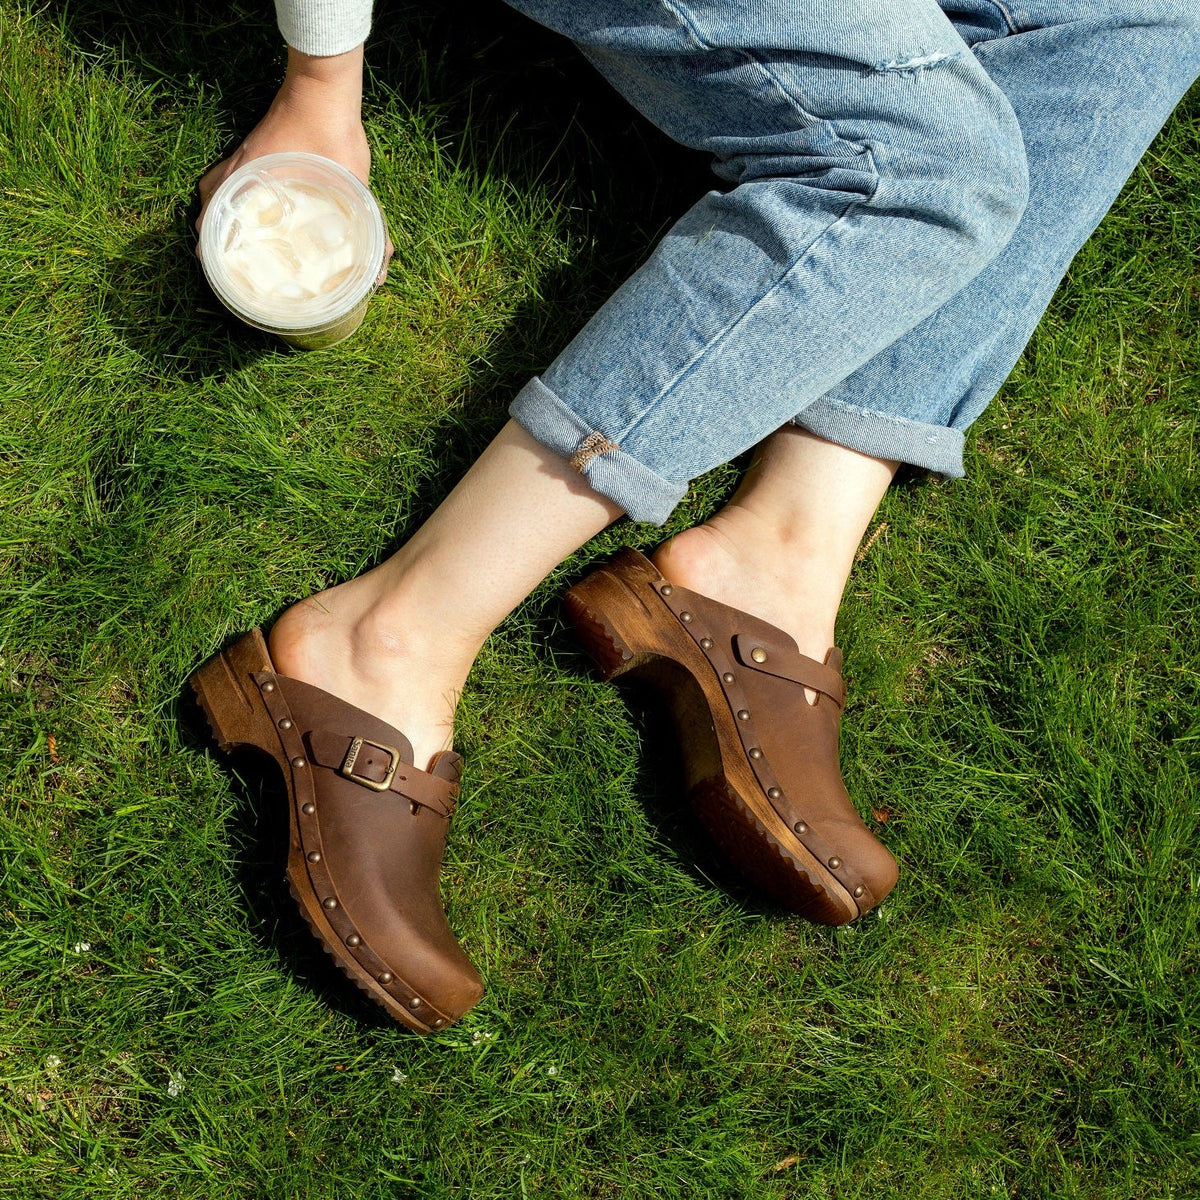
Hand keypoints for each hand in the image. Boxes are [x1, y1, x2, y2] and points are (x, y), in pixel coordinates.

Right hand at [195, 45, 393, 282]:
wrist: (324, 85)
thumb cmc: (334, 131)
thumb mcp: (354, 183)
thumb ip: (371, 228)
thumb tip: (382, 272)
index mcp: (255, 179)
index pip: (217, 217)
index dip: (213, 247)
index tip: (215, 270)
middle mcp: (240, 168)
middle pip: (208, 205)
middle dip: (210, 235)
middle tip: (221, 261)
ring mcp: (242, 155)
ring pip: (213, 189)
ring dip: (214, 213)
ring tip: (224, 239)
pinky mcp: (251, 146)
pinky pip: (225, 175)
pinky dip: (225, 192)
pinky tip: (240, 205)